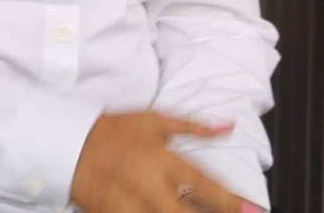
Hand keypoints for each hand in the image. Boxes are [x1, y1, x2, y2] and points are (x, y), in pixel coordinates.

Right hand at [69, 112, 254, 212]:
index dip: (231, 201)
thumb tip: (227, 126)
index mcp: (162, 158)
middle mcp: (150, 184)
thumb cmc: (114, 131)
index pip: (204, 185)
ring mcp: (132, 204)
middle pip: (188, 212)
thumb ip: (192, 126)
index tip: (253, 209)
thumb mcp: (154, 120)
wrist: (70, 144)